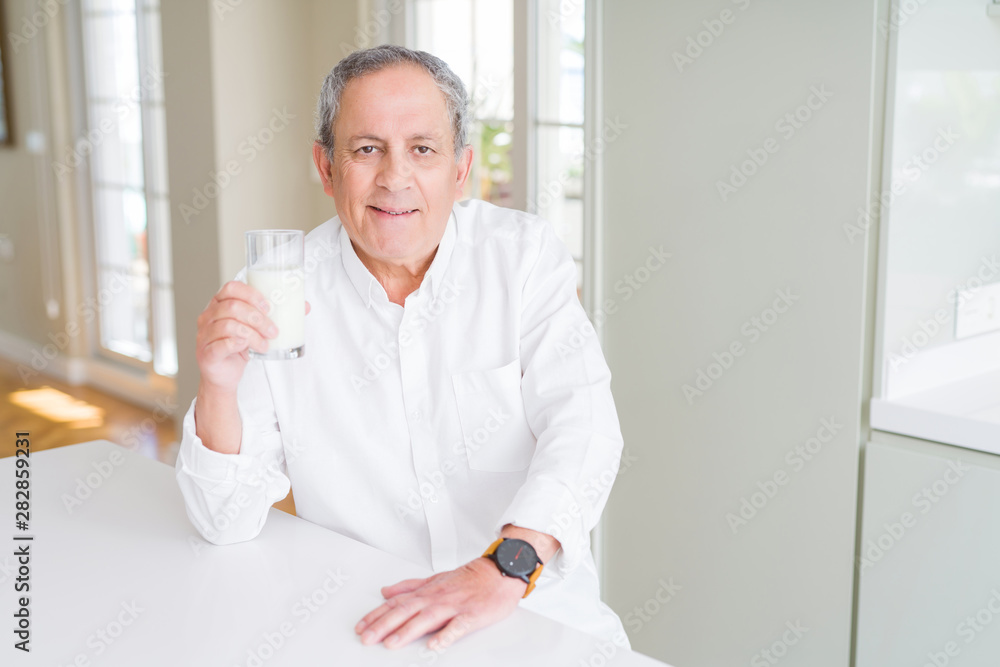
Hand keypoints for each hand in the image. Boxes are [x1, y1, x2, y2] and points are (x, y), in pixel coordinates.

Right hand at [195, 280, 310, 391]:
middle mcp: (209, 316)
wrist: (224, 375)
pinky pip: (221, 344)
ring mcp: (204, 334)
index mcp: (219, 304)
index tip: (268, 307)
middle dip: (258, 319)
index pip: (231, 288)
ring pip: (228, 325)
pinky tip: (248, 348)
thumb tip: (304, 306)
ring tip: (265, 344)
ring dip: (253, 334)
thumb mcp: (256, 329)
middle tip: (274, 331)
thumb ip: (275, 316)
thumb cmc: (239, 347)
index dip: (251, 294)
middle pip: (232, 307)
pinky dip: (237, 344)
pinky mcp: (207, 353)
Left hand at [355, 557, 525, 650]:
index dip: (377, 615)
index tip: (360, 627)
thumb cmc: (469, 579)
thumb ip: (409, 586)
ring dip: (408, 630)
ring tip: (391, 643)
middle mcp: (437, 598)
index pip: (397, 603)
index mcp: (428, 591)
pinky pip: (459, 626)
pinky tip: (436, 645)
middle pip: (406, 610)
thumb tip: (386, 591)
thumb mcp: (435, 579)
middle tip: (366, 638)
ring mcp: (455, 606)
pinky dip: (447, 635)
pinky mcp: (473, 615)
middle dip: (384, 625)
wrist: (499, 572)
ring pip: (427, 618)